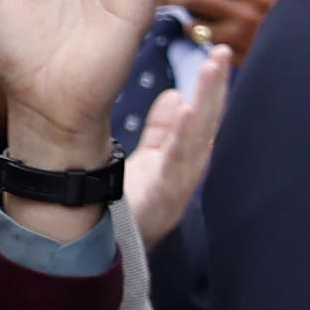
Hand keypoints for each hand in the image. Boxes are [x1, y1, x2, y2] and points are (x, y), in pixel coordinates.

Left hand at [123, 50, 231, 247]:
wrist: (90, 255)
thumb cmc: (117, 212)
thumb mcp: (144, 164)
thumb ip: (162, 132)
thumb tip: (178, 95)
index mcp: (179, 167)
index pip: (201, 123)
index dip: (210, 91)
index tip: (215, 57)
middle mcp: (183, 179)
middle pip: (205, 128)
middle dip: (215, 91)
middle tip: (218, 53)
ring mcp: (174, 191)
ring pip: (197, 141)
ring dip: (207, 104)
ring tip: (211, 70)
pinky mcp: (158, 201)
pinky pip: (175, 163)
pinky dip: (185, 135)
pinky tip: (189, 109)